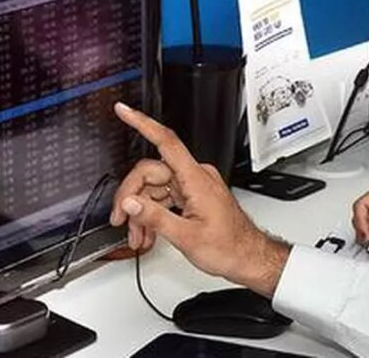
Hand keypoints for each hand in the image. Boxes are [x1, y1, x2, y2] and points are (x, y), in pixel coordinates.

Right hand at [109, 103, 289, 295]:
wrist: (247, 257)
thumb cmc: (228, 246)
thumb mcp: (186, 236)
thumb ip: (154, 217)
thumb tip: (130, 202)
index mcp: (196, 179)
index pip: (166, 141)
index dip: (143, 123)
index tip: (124, 111)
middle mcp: (196, 177)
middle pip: (150, 172)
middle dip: (131, 197)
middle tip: (121, 220)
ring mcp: (194, 186)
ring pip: (154, 189)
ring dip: (142, 212)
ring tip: (138, 236)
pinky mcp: (193, 196)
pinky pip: (165, 198)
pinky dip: (153, 214)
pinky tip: (148, 233)